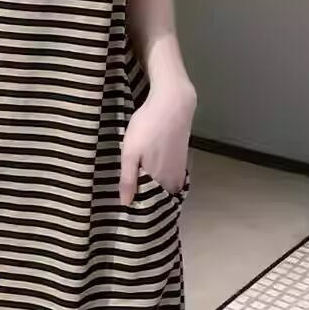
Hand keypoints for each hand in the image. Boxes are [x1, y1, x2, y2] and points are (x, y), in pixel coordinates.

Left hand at [119, 84, 195, 205]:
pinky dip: (161, 176)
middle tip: (130, 193)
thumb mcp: (130, 153)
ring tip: (137, 182)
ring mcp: (180, 169)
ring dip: (154, 186)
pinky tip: (150, 169)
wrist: (173, 103)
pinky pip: (170, 176)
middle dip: (147, 197)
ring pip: (165, 185)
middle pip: (159, 195)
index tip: (127, 206)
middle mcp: (174, 179)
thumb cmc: (148, 128)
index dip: (139, 205)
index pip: (151, 203)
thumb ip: (128, 180)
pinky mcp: (182, 158)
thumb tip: (126, 204)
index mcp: (162, 181)